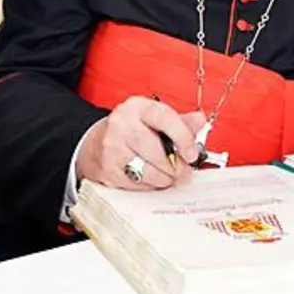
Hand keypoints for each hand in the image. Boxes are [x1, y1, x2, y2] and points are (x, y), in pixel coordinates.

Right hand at [77, 97, 203, 190]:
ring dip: (164, 179)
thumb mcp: (152, 118)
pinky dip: (148, 186)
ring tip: (169, 177)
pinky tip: (152, 180)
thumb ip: (178, 122)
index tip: (192, 153)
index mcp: (137, 107)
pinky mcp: (107, 170)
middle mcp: (121, 124)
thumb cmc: (128, 130)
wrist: (94, 143)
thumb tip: (200, 121)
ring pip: (146, 171)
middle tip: (184, 172)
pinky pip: (135, 184)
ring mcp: (111, 148)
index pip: (165, 118)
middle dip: (175, 166)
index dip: (183, 137)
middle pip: (155, 150)